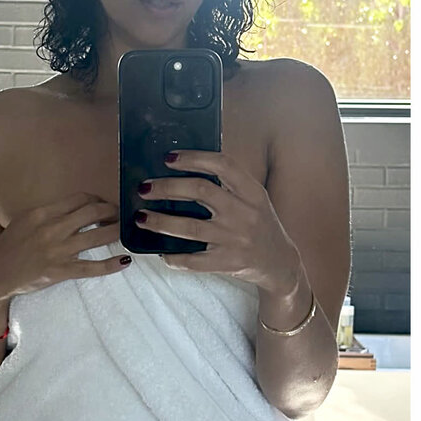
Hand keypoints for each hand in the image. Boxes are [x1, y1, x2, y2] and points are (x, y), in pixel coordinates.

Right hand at [0, 191, 128, 308]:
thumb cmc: (8, 247)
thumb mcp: (23, 221)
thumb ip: (47, 213)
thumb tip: (73, 208)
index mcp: (42, 213)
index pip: (79, 199)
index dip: (97, 199)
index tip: (104, 203)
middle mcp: (52, 228)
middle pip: (92, 212)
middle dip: (111, 211)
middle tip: (120, 214)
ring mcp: (58, 251)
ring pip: (97, 236)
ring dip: (116, 231)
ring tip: (126, 230)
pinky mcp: (62, 271)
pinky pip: (93, 267)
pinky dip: (112, 264)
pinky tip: (126, 260)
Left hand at [135, 151, 302, 294]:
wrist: (280, 263)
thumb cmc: (259, 224)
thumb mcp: (254, 199)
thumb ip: (229, 184)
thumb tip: (184, 168)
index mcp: (252, 192)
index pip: (222, 165)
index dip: (194, 158)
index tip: (168, 158)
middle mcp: (245, 213)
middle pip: (200, 191)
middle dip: (167, 187)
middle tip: (144, 188)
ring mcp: (236, 239)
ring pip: (190, 227)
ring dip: (159, 221)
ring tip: (140, 217)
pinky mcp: (228, 263)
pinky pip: (193, 260)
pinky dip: (173, 256)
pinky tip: (160, 251)